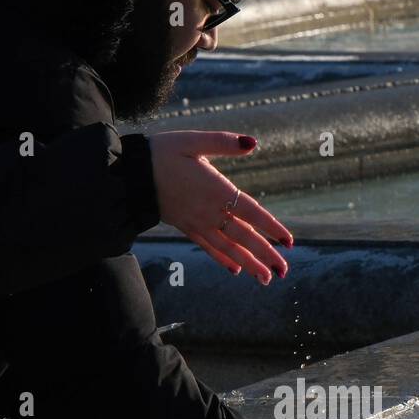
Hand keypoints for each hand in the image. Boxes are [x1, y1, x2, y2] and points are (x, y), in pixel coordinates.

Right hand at [147, 130, 293, 285]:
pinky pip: (208, 247)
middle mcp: (209, 211)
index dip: (271, 228)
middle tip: (283, 271)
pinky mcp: (186, 227)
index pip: (251, 212)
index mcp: (216, 190)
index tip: (288, 242)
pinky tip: (235, 269)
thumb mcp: (194, 140)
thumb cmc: (163, 152)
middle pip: (243, 237)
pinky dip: (223, 259)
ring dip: (248, 264)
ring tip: (265, 278)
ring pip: (228, 247)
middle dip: (265, 255)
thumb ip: (224, 142)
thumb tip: (252, 143)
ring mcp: (197, 223)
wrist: (130, 173)